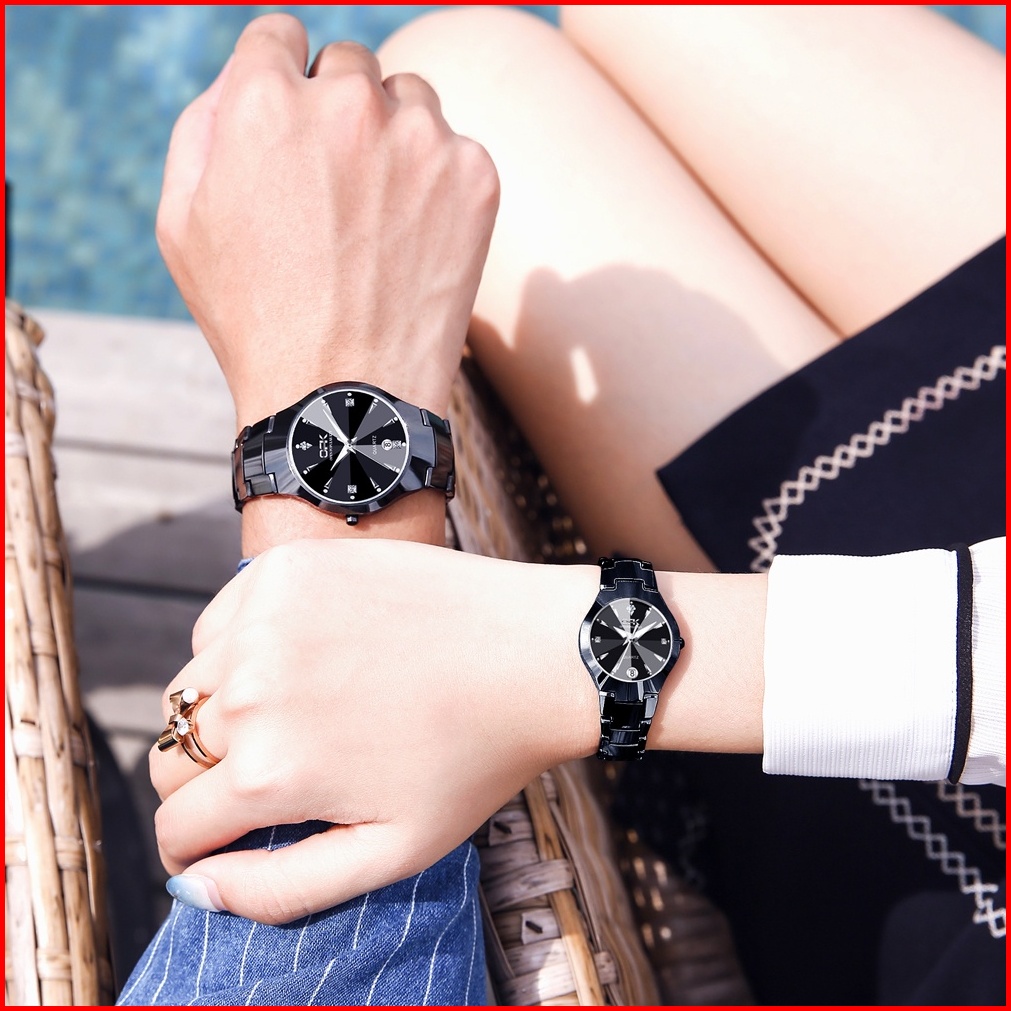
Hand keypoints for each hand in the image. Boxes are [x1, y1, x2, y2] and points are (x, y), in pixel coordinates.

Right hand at [149, 540, 599, 923]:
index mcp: (271, 770)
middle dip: (209, 781)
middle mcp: (251, 689)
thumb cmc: (474, 758)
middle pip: (173, 756)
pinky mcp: (284, 568)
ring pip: (189, 688)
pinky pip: (220, 623)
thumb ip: (280, 889)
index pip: (175, 826)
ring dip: (224, 711)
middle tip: (278, 770)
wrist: (535, 651)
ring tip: (300, 713)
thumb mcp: (391, 851)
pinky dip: (241, 648)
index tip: (230, 836)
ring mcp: (265, 617)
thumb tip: (192, 889)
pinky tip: (305, 656)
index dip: (197, 845)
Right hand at [157, 14, 498, 428]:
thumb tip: (247, 78)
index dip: (281, 81)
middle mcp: (345, 101)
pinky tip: (417, 242)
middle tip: (334, 190)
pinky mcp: (474, 176)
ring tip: (377, 220)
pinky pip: (455, 150)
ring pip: (408, 99)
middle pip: (347, 64)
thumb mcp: (182, 222)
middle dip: (337, 112)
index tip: (294, 125)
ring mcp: (419, 137)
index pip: (279, 36)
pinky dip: (439, 184)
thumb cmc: (254, 320)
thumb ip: (204, 125)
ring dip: (393, 138)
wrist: (346, 398)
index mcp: (262, 100)